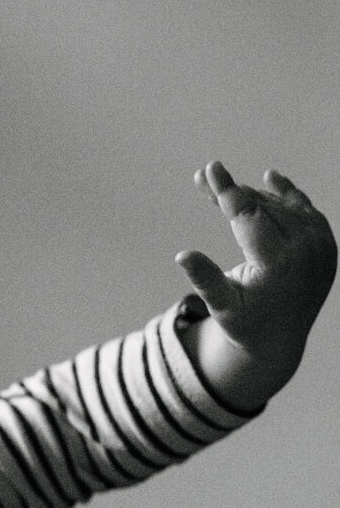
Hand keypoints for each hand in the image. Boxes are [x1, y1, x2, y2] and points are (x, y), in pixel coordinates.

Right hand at [175, 162, 335, 408]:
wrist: (281, 340)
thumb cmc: (245, 324)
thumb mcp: (222, 307)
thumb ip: (205, 279)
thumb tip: (182, 255)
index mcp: (278, 265)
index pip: (249, 217)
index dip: (227, 191)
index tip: (211, 168)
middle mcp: (306, 251)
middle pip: (263, 207)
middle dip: (231, 192)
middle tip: (201, 178)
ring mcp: (321, 246)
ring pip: (283, 205)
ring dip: (253, 195)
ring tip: (224, 189)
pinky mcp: (328, 245)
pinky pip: (306, 210)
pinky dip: (287, 196)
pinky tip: (270, 179)